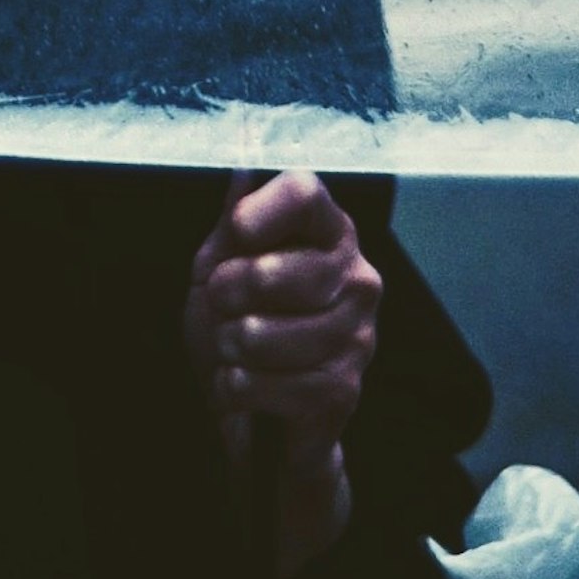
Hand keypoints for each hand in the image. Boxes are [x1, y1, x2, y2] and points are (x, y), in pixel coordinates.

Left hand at [185, 169, 378, 567]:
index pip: (306, 192)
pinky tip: (244, 386)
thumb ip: (236, 218)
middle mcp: (356, 279)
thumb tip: (246, 161)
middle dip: (225, 293)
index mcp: (329, 234)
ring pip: (260, 335)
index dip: (263, 208)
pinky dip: (234, 388)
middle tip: (222, 305)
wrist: (253, 416)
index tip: (238, 230)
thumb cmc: (240, 328)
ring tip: (233, 349)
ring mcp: (356, 338)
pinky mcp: (342, 392)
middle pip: (271, 270)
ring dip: (226, 348)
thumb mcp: (224, 264)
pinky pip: (262, 384)